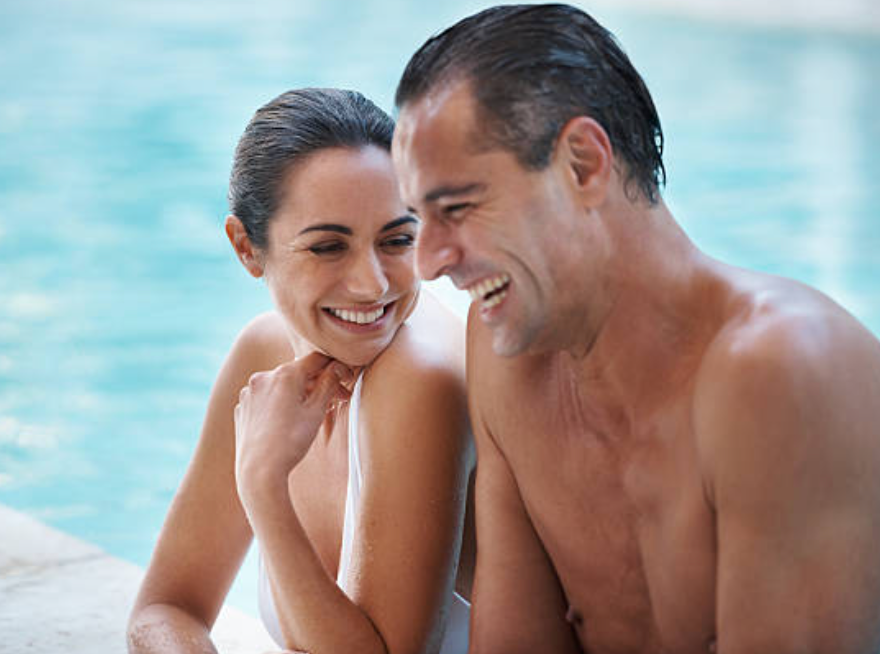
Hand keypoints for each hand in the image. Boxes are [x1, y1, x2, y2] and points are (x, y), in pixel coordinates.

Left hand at [234, 352, 351, 506]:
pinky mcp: (242, 408)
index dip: (335, 366)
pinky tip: (290, 421)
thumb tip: (337, 367)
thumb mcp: (316, 411)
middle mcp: (264, 377)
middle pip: (298, 372)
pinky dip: (280, 404)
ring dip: (300, 393)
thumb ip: (328, 384)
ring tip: (314, 412)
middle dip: (319, 383)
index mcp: (284, 374)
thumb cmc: (291, 442)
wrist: (259, 472)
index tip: (346, 378)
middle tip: (338, 399)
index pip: (316, 359)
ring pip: (281, 386)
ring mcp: (250, 393)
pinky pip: (266, 399)